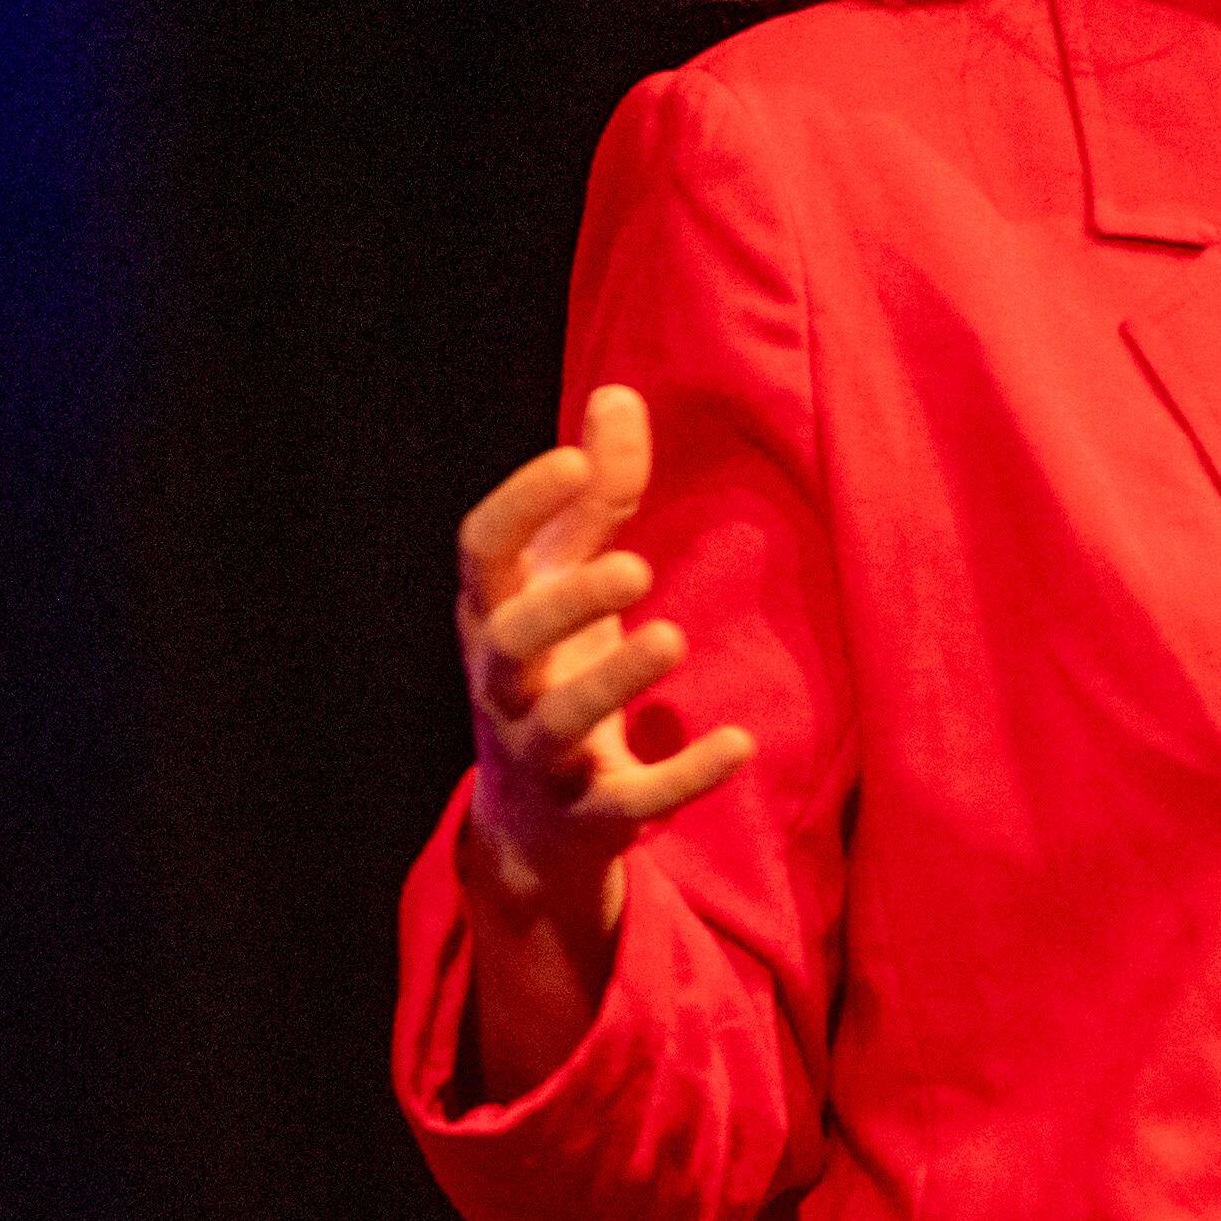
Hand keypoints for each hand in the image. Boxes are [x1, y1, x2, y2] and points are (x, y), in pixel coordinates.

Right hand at [454, 385, 753, 937]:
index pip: (482, 554)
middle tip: (634, 567)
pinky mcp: (593, 814)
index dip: (519, 505)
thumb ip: (596, 497)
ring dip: (613, 684)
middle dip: (567, 605)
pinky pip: (632, 802)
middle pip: (513, 643)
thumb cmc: (554, 666)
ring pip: (561, 724)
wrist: (532, 824)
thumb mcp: (564, 582)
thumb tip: (619, 395)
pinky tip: (738, 743)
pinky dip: (683, 778)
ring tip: (673, 637)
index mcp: (495, 616)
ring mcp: (543, 755)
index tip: (570, 461)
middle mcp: (506, 685)